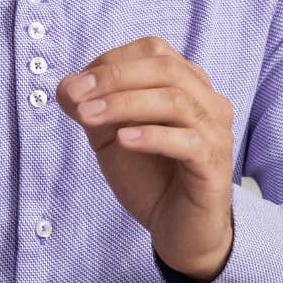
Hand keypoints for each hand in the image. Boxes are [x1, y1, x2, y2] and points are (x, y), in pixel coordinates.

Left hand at [57, 37, 234, 280]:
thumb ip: (92, 108)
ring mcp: (216, 132)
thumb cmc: (149, 177)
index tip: (74, 85)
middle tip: (76, 96)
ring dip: (125, 104)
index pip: (153, 51)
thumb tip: (66, 86)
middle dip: (114, 78)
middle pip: (165, 69)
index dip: (111, 62)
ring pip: (175, 101)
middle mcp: (209, 101)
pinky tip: (124, 140)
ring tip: (88, 118)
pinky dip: (152, 136)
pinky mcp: (216, 165)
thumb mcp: (110, 137)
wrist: (177, 230)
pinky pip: (189, 141)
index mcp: (187, 84)